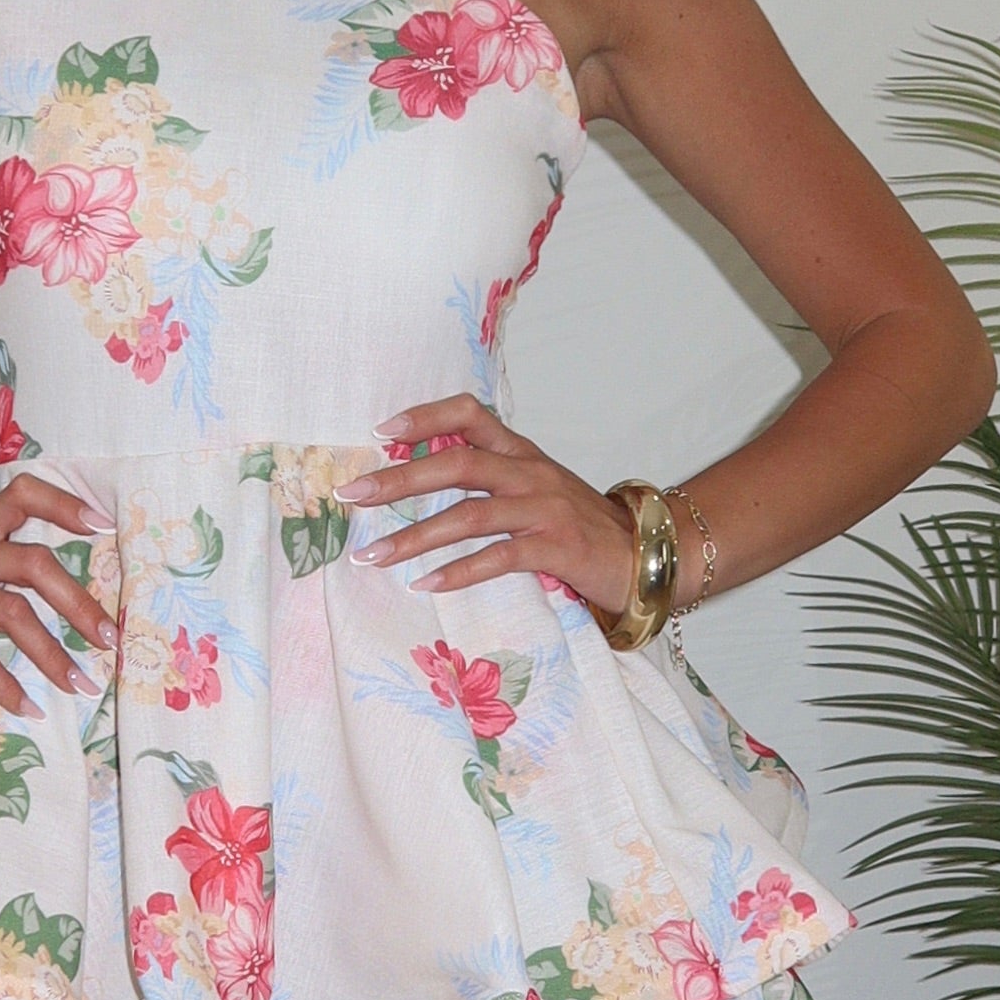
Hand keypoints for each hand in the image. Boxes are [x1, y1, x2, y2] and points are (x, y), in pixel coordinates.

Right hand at [0, 470, 107, 709]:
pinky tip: (25, 706)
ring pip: (13, 612)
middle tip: (109, 639)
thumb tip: (63, 606)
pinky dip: (7, 686)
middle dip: (80, 604)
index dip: (64, 504)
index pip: (21, 494)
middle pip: (34, 563)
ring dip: (53, 655)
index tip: (103, 526)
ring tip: (79, 684)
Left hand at [343, 397, 634, 611]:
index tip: (381, 432)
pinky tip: (425, 585)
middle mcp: (530, 472)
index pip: (469, 414)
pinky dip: (458, 572)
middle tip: (353, 495)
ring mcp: (544, 509)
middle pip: (457, 462)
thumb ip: (491, 476)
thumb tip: (420, 473)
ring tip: (373, 556)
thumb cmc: (579, 526)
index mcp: (521, 452)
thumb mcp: (535, 488)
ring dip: (414, 537)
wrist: (645, 554)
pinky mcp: (557, 548)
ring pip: (469, 514)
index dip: (424, 417)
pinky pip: (498, 557)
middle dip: (399, 479)